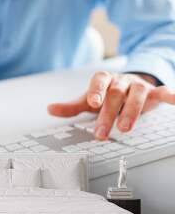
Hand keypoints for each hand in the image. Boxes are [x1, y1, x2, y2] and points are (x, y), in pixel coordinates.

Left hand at [48, 71, 174, 139]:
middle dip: (108, 114)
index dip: (96, 91)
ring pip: (137, 94)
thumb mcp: (88, 100)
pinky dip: (169, 95)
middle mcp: (120, 81)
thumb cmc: (104, 95)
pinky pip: (162, 91)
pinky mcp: (153, 92)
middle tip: (102, 133)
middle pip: (115, 94)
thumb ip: (71, 107)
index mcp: (103, 80)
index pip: (98, 82)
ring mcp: (137, 85)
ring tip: (125, 128)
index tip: (93, 103)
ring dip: (132, 111)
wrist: (126, 86)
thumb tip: (49, 109)